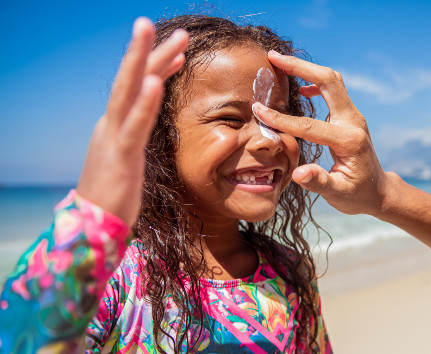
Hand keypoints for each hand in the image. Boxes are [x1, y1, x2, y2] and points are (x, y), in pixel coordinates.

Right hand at [77, 18, 188, 225]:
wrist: (93, 226)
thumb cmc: (114, 194)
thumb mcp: (128, 158)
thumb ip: (136, 136)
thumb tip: (146, 125)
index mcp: (116, 126)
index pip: (138, 88)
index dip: (157, 66)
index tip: (178, 50)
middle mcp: (111, 125)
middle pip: (130, 80)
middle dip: (144, 49)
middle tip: (151, 21)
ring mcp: (113, 138)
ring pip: (128, 92)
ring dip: (141, 61)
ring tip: (150, 32)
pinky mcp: (120, 158)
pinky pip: (134, 126)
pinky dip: (144, 103)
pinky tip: (153, 82)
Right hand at [253, 51, 391, 215]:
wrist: (378, 192)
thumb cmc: (357, 196)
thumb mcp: (338, 195)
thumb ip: (318, 182)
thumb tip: (298, 173)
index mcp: (349, 141)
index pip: (310, 126)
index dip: (282, 119)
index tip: (258, 110)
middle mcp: (354, 121)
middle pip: (328, 81)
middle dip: (300, 67)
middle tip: (272, 56)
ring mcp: (353, 116)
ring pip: (332, 80)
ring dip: (307, 68)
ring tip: (279, 62)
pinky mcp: (349, 115)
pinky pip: (333, 89)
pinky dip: (315, 81)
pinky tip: (300, 89)